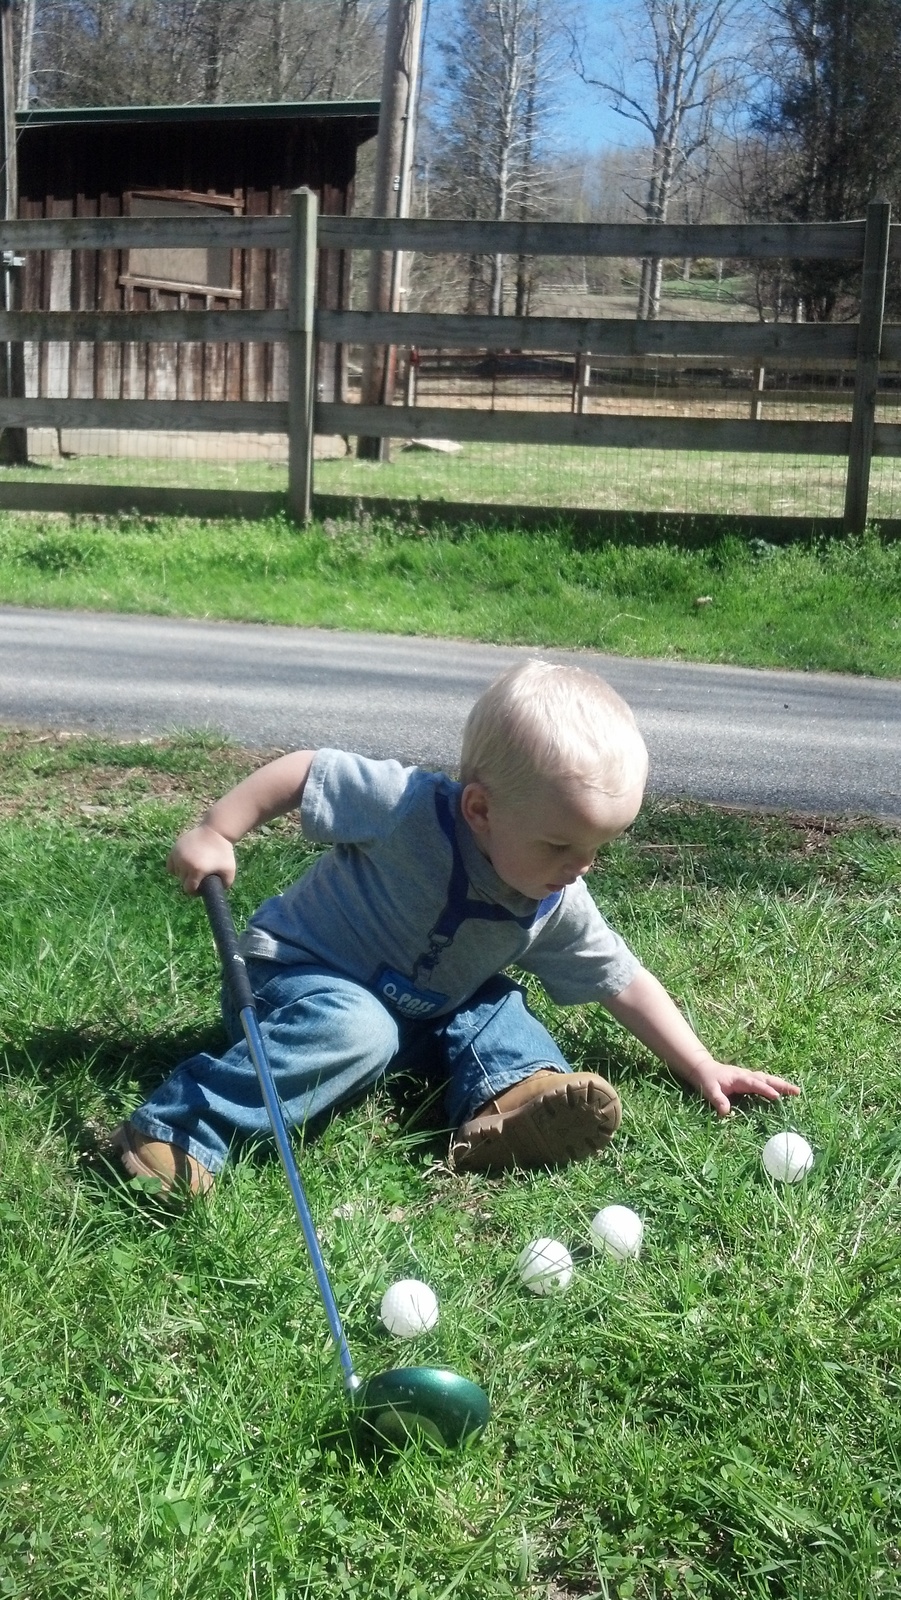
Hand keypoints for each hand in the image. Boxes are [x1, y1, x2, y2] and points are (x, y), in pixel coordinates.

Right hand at [167, 824, 235, 894]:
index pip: (188, 889)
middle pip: (182, 881)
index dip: (195, 892)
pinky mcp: (174, 849)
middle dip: (190, 882)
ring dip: (183, 874)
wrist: (216, 831)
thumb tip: (215, 894)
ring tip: (194, 869)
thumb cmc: (224, 852)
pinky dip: (176, 867)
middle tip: (199, 877)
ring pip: (176, 873)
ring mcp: (178, 855)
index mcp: (197, 870)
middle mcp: (184, 863)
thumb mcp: (229, 871)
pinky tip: (185, 865)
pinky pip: (170, 864)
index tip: (201, 888)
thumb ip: (225, 885)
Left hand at [682, 1056, 800, 1117]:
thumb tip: (725, 1112)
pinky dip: (776, 1085)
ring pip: (768, 1079)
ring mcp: (749, 1077)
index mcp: (739, 1078)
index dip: (765, 1089)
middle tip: (796, 1091)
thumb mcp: (709, 1090)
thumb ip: (718, 1100)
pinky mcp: (750, 1081)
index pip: (754, 1084)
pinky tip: (785, 1092)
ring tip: (796, 1091)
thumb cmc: (707, 1079)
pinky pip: (765, 1082)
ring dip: (782, 1084)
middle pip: (767, 1079)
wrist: (704, 1068)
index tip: (776, 1096)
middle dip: (781, 1085)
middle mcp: (747, 1076)